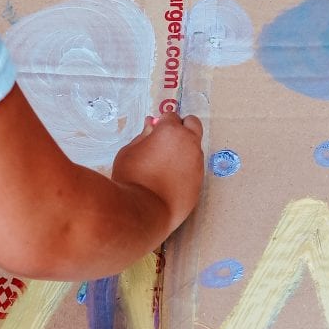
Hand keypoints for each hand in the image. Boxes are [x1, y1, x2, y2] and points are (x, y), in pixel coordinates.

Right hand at [111, 113, 204, 235]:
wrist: (143, 212)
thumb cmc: (132, 179)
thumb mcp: (129, 152)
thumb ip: (143, 136)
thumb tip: (150, 126)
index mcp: (171, 131)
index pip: (171, 116)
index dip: (161, 123)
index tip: (154, 132)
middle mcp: (189, 144)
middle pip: (193, 123)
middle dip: (181, 127)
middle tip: (166, 139)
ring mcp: (197, 164)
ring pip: (195, 148)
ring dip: (184, 149)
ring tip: (165, 165)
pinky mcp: (200, 182)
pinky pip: (195, 168)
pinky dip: (186, 168)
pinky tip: (170, 179)